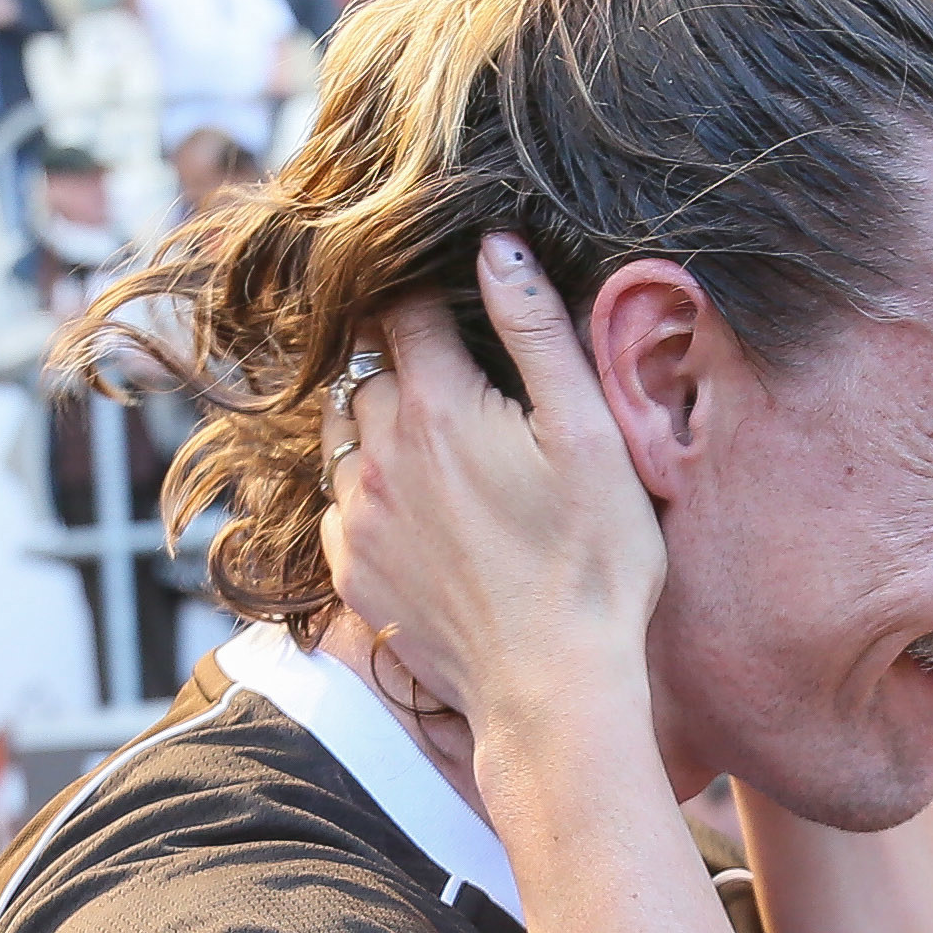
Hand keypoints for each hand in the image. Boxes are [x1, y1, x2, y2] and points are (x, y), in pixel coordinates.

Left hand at [327, 227, 669, 793]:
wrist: (553, 687)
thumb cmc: (592, 564)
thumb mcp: (588, 436)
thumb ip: (538, 332)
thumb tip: (498, 245)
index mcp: (440, 406)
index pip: (404, 310)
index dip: (428, 297)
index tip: (451, 304)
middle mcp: (380, 453)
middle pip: (371, 371)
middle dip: (409, 366)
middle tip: (465, 391)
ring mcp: (357, 516)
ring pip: (346, 435)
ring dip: (382, 427)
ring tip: (442, 453)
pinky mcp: (351, 570)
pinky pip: (341, 505)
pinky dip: (371, 495)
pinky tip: (425, 518)